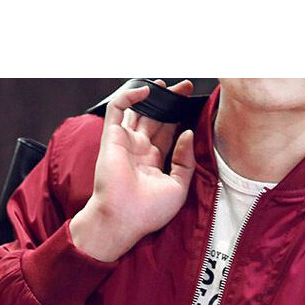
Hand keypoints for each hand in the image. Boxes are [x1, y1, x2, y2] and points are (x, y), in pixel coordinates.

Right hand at [70, 79, 195, 261]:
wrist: (123, 219)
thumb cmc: (147, 212)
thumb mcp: (178, 188)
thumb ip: (186, 161)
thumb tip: (188, 133)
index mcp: (153, 163)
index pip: (168, 133)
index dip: (179, 118)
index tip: (192, 105)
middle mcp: (139, 151)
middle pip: (155, 119)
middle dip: (169, 103)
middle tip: (184, 88)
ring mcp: (125, 143)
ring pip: (138, 111)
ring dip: (151, 96)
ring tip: (166, 84)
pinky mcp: (112, 138)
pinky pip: (117, 109)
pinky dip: (129, 96)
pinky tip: (146, 91)